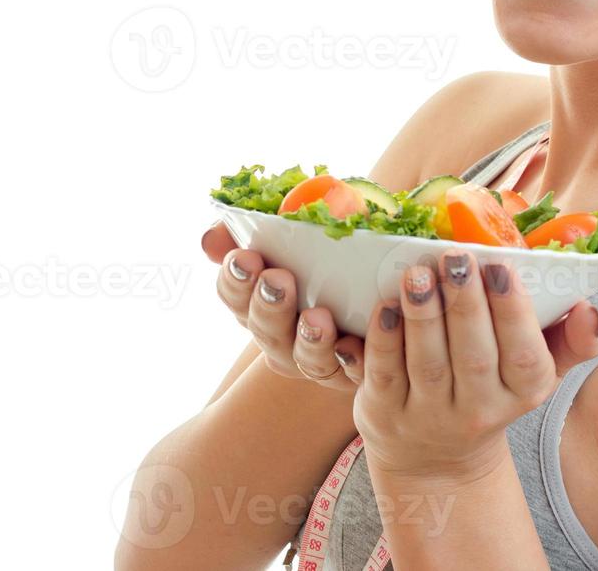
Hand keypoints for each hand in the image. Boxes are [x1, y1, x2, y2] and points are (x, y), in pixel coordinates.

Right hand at [202, 222, 366, 393]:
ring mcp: (319, 357)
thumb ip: (253, 225)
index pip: (234, 295)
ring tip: (317, 317)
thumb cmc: (333, 241)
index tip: (246, 257)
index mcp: (260, 299)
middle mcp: (284, 335)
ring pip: (306, 359)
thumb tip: (209, 240)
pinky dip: (351, 361)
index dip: (235, 280)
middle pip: (265, 330)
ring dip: (309, 339)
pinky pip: (352, 373)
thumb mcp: (298, 223)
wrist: (388, 261)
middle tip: (279, 280)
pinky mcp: (358, 369)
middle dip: (269, 306)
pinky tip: (353, 345)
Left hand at [344, 248, 597, 481]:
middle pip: (474, 357)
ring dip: (423, 315)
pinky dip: (384, 339)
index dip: (512, 313)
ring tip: (417, 273)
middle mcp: (479, 410)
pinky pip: (386, 374)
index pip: (523, 355)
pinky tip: (386, 304)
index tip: (501, 268)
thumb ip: (575, 340)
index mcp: (525, 390)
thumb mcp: (541, 370)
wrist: (437, 457)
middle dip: (466, 304)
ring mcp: (430, 416)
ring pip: (429, 364)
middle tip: (456, 257)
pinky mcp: (387, 414)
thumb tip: (591, 311)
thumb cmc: (494, 387)